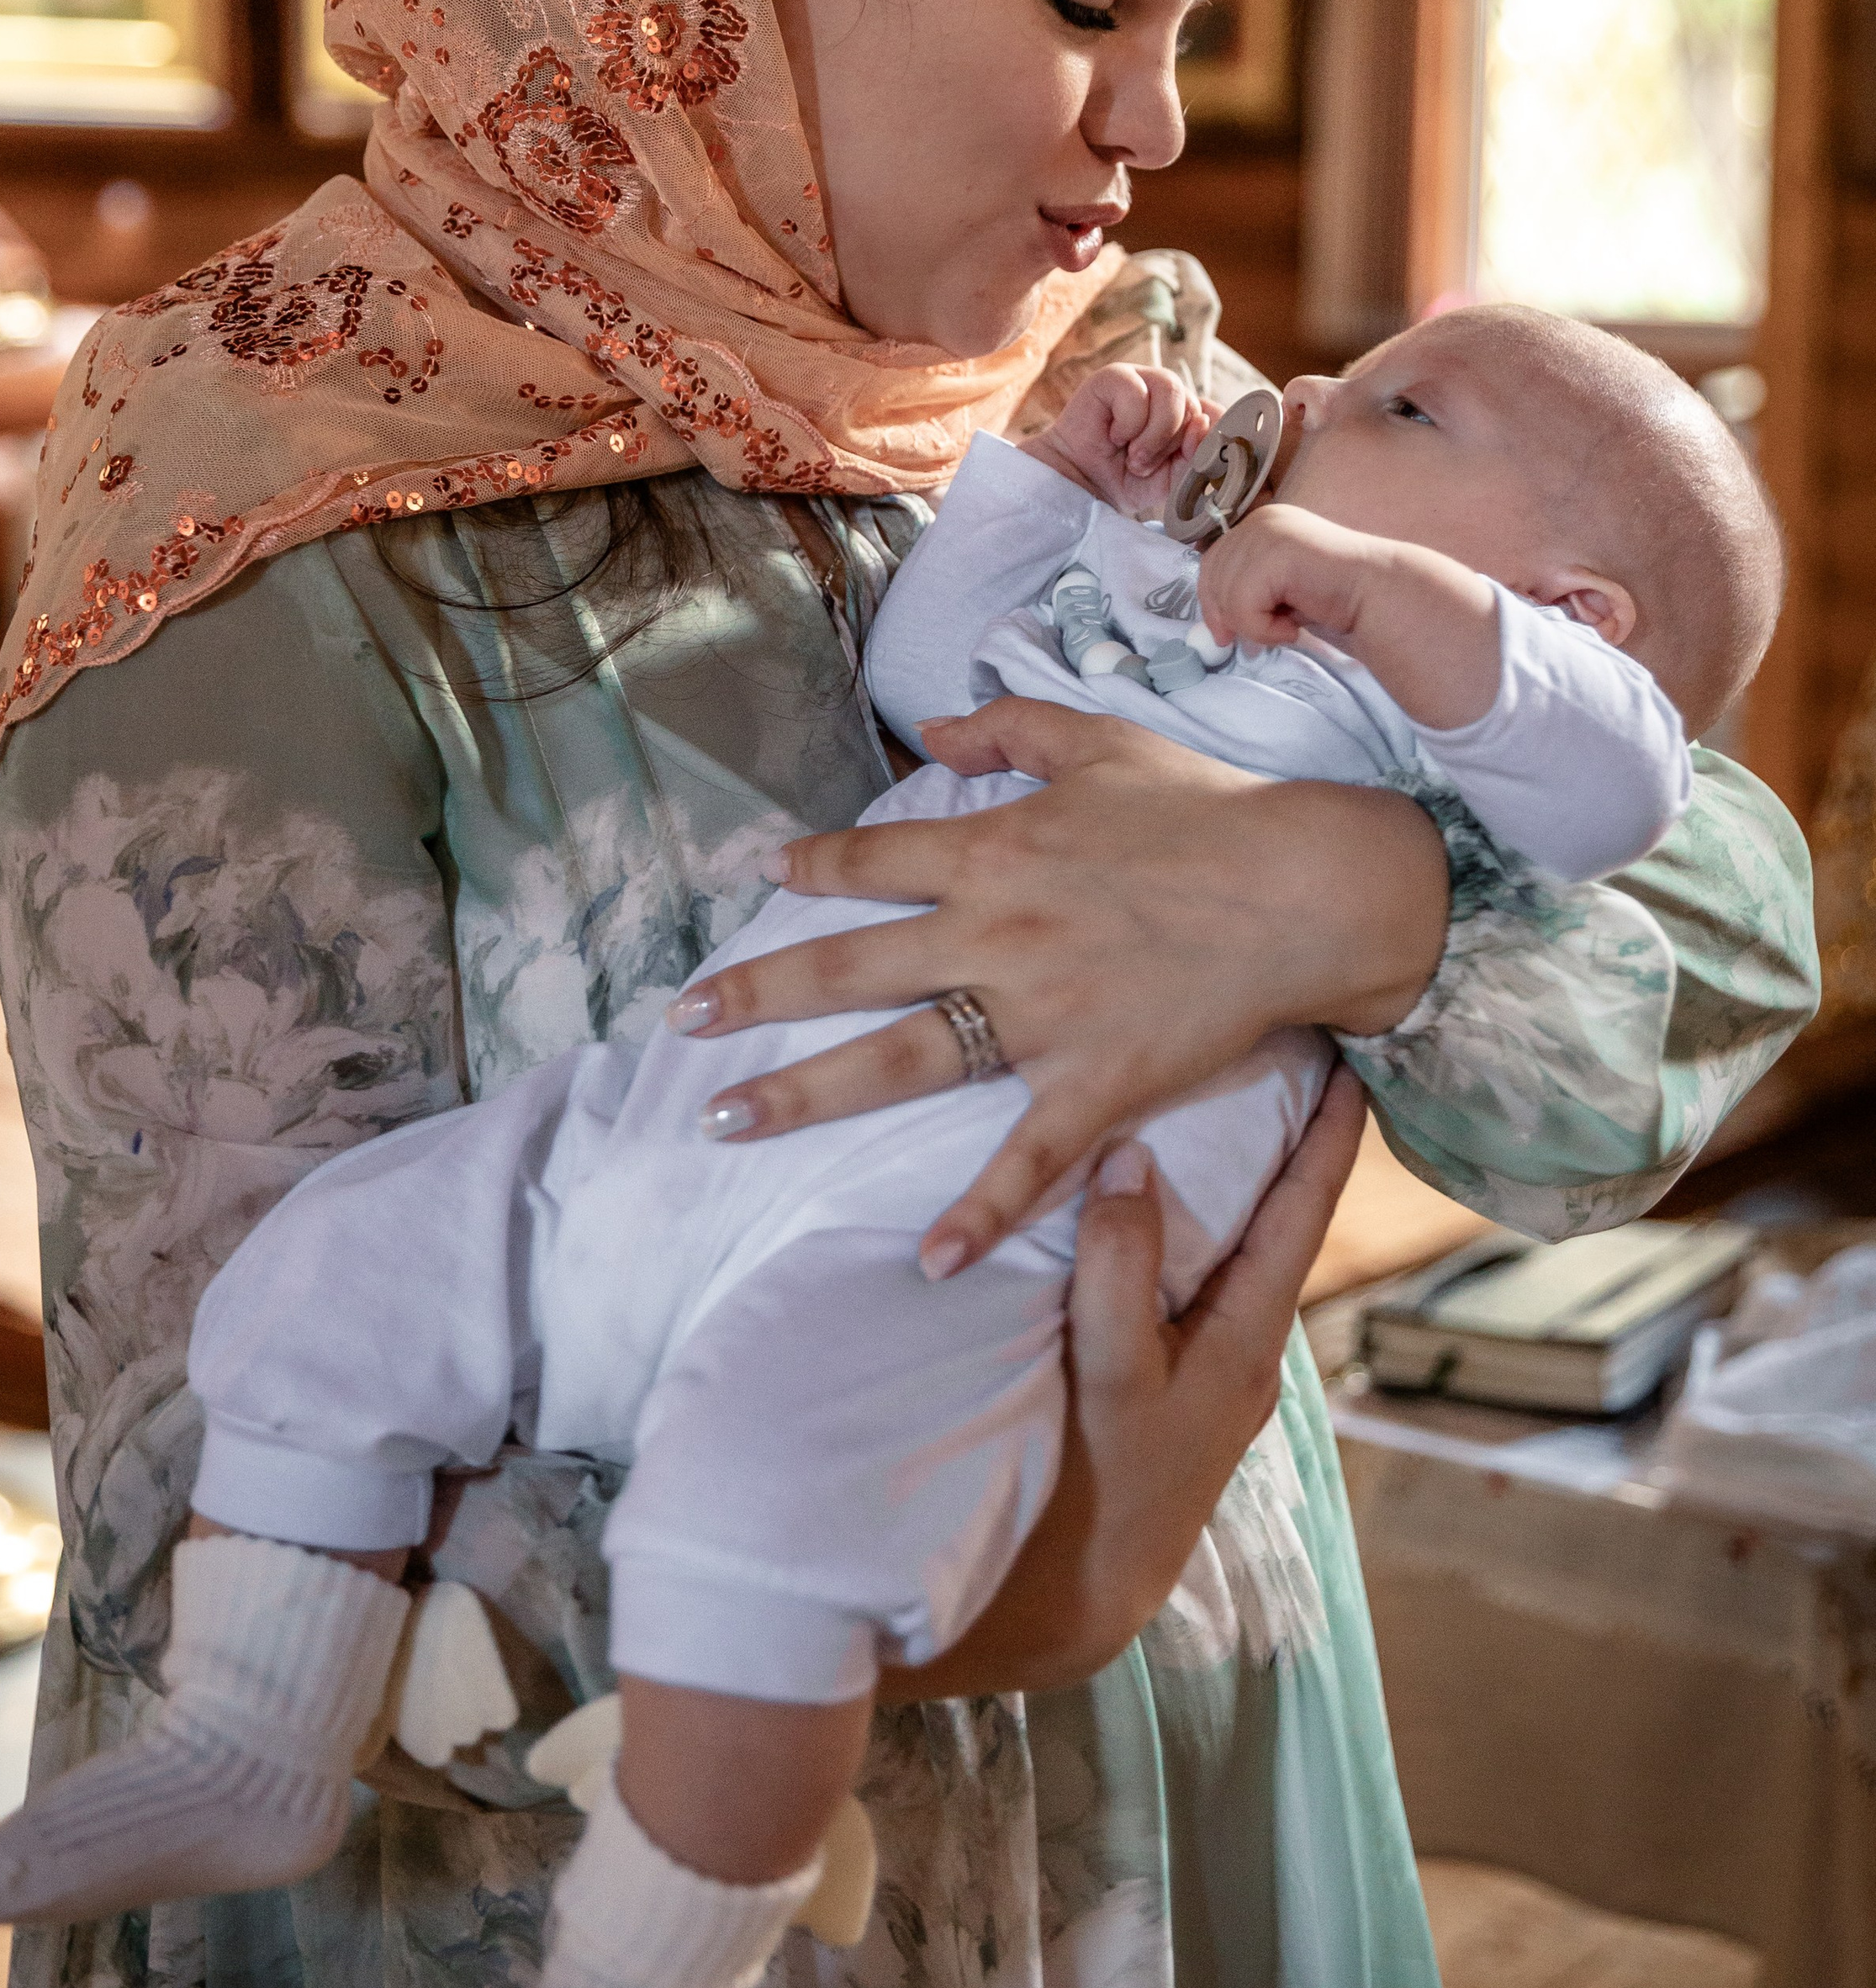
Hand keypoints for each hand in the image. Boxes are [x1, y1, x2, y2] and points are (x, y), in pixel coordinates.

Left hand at [673, 698, 1445, 1277]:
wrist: (1304, 887)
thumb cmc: (1207, 810)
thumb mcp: (1100, 742)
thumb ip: (1009, 727)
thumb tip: (936, 722)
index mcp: (994, 849)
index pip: (871, 861)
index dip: (809, 869)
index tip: (760, 879)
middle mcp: (995, 934)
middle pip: (848, 966)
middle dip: (756, 993)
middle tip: (682, 1021)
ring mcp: (1039, 1015)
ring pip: (898, 1059)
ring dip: (804, 1094)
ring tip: (725, 1121)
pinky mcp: (1094, 1083)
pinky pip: (1025, 1160)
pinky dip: (979, 1216)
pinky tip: (928, 1265)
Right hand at [879, 1075, 1366, 1696]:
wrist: (1078, 1599)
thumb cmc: (1101, 1488)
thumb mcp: (1113, 1373)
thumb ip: (1122, 1265)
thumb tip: (1132, 1157)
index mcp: (1249, 1339)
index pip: (1304, 1211)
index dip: (1328, 1133)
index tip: (1353, 1059)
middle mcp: (1246, 1348)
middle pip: (1280, 1219)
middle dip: (1288, 1137)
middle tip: (1290, 1051)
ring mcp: (1212, 1369)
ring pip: (1238, 1248)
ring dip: (1238, 1179)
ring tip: (1230, 1105)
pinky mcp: (1175, 1384)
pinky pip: (1196, 1279)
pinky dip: (1191, 1226)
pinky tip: (1162, 1206)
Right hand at [1022, 362, 1212, 518]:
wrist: (1083, 484)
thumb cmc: (1128, 479)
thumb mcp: (1173, 479)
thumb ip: (1197, 457)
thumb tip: (1203, 424)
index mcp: (1187, 413)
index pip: (1218, 412)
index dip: (1209, 437)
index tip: (1188, 461)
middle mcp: (1168, 392)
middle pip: (1194, 406)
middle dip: (1170, 445)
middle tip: (1143, 465)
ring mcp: (1142, 379)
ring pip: (1173, 393)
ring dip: (1153, 435)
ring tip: (1132, 454)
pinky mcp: (1114, 376)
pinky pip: (1138, 393)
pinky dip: (1128, 424)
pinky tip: (1113, 435)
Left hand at [1199, 506, 1500, 731]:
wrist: (1382, 600)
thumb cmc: (1335, 601)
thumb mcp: (1278, 591)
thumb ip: (1245, 589)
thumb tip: (1209, 619)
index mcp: (1259, 523)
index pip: (1210, 562)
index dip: (1212, 601)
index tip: (1226, 634)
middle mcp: (1260, 519)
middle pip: (1210, 576)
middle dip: (1229, 617)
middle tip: (1263, 637)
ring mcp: (1268, 531)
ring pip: (1225, 595)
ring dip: (1254, 626)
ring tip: (1289, 627)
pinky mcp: (1276, 553)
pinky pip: (1242, 604)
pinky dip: (1264, 628)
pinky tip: (1295, 625)